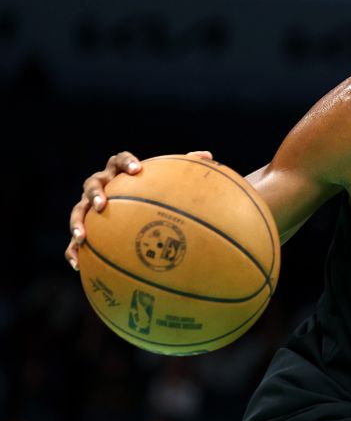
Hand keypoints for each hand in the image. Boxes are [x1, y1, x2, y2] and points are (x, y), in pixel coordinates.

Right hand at [64, 150, 212, 270]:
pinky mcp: (85, 227)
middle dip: (96, 194)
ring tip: (82, 237)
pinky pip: (73, 240)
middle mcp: (101, 185)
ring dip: (77, 222)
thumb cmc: (151, 190)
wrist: (132, 205)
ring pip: (77, 210)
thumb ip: (184, 167)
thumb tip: (208, 156)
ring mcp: (88, 206)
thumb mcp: (166, 180)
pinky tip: (76, 264)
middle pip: (92, 184)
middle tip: (102, 205)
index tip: (138, 169)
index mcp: (119, 171)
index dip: (127, 162)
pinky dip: (72, 250)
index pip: (119, 160)